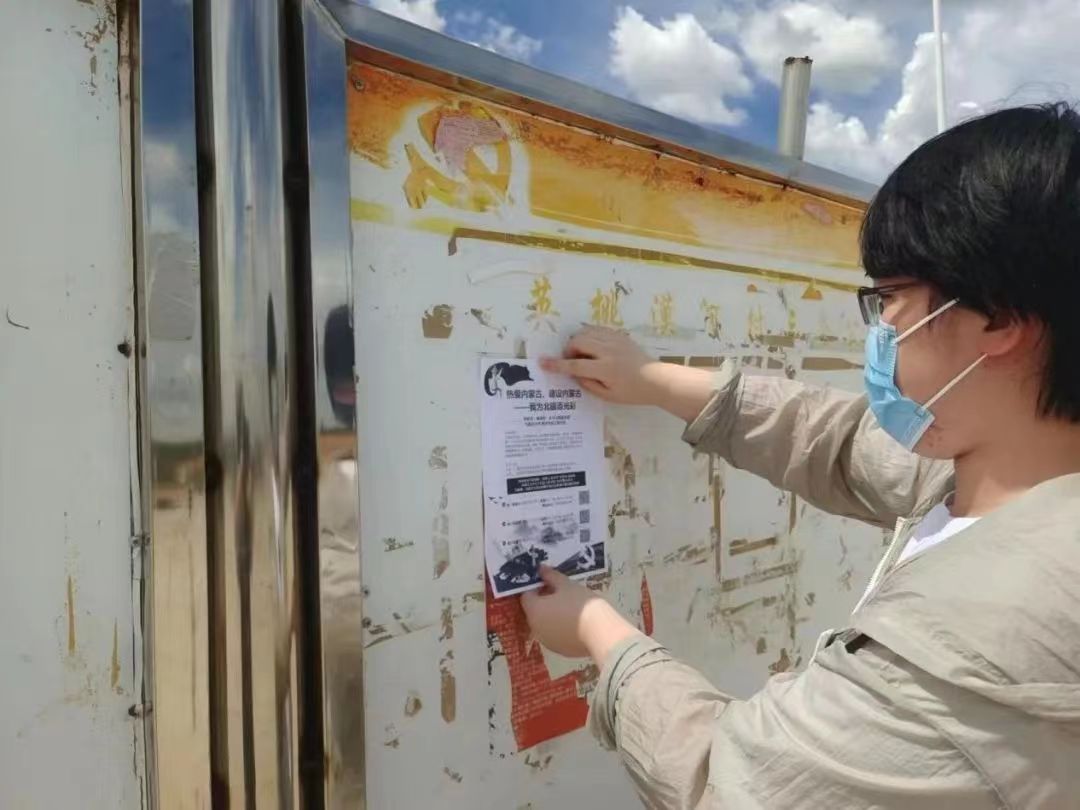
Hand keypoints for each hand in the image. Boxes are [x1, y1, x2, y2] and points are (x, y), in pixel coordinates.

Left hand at [521, 566, 639, 662]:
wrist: (601, 633)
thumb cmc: (581, 604)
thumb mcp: (567, 585)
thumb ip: (551, 576)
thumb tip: (541, 569)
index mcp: (533, 610)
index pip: (526, 596)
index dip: (536, 587)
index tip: (550, 582)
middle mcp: (535, 628)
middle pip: (535, 611)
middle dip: (544, 602)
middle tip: (562, 593)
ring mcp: (547, 642)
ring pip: (545, 624)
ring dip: (552, 616)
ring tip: (571, 608)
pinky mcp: (560, 651)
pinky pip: (556, 635)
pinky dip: (561, 629)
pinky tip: (576, 623)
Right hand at [538, 326, 664, 405]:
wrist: (657, 379)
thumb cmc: (632, 393)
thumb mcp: (608, 396)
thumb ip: (588, 384)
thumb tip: (573, 373)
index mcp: (605, 369)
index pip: (575, 365)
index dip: (557, 364)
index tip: (542, 362)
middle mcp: (608, 351)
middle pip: (578, 342)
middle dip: (569, 350)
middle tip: (572, 361)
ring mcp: (615, 340)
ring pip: (587, 332)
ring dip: (578, 341)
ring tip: (583, 354)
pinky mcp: (620, 335)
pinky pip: (597, 329)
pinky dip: (589, 335)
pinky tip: (592, 346)